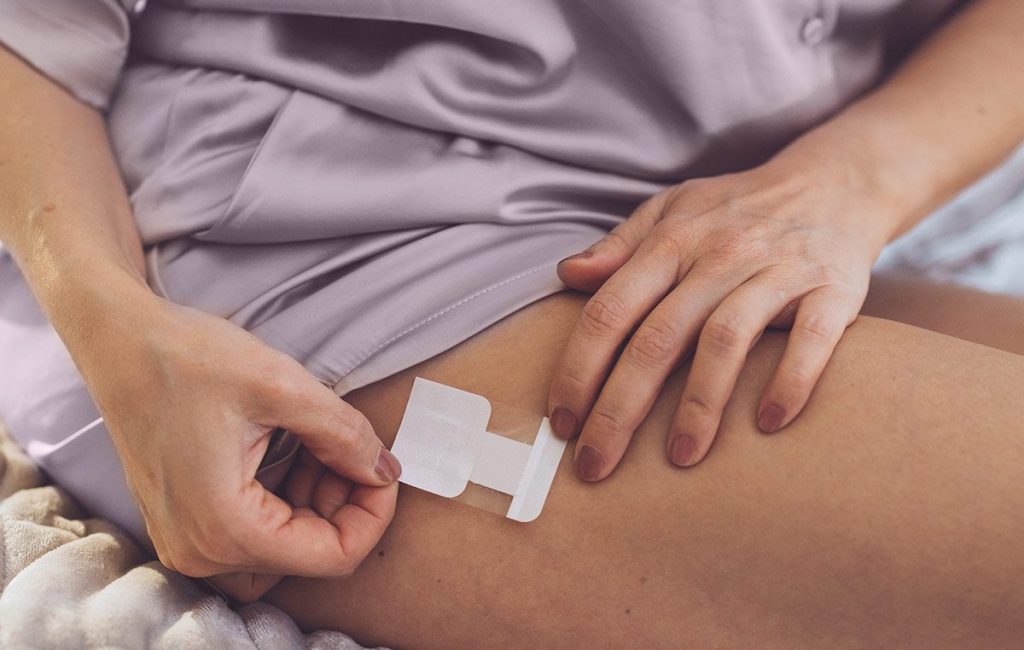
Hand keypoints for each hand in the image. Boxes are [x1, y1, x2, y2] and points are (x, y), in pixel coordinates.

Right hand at [73, 294, 400, 597]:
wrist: (118, 339)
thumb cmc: (188, 357)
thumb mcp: (283, 387)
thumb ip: (346, 436)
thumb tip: (386, 471)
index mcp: (225, 528)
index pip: (333, 557)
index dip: (373, 515)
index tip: (383, 469)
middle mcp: (200, 552)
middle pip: (309, 554)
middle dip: (344, 502)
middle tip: (352, 446)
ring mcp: (187, 541)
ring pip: (285, 547)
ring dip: (317, 502)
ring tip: (322, 443)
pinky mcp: (185, 521)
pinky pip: (254, 532)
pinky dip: (287, 499)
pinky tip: (296, 450)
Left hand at [547, 158, 895, 479]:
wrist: (834, 183)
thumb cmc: (737, 209)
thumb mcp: (672, 211)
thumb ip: (620, 246)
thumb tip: (567, 275)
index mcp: (671, 242)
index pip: (610, 311)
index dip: (578, 369)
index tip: (560, 423)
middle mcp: (719, 256)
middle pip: (657, 338)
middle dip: (619, 409)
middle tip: (596, 465)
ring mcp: (776, 271)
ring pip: (725, 340)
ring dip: (699, 405)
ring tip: (679, 458)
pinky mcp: (832, 289)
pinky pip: (811, 339)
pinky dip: (790, 381)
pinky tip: (767, 425)